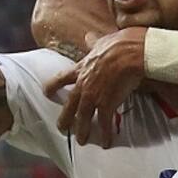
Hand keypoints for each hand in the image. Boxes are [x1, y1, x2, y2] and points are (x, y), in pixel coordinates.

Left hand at [45, 27, 147, 146]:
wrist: (131, 53)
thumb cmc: (118, 45)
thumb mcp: (102, 41)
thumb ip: (93, 43)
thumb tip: (88, 36)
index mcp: (81, 69)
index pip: (60, 79)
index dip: (52, 86)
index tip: (46, 92)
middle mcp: (83, 85)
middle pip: (70, 105)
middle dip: (65, 118)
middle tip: (62, 128)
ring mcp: (94, 96)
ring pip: (83, 117)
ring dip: (82, 130)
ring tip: (81, 140)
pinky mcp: (107, 104)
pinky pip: (104, 122)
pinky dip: (105, 134)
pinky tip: (106, 142)